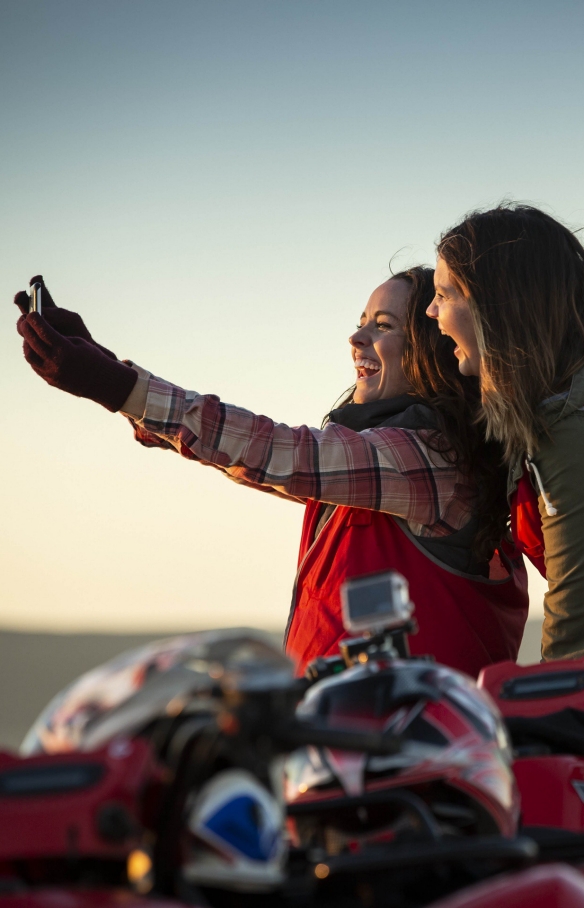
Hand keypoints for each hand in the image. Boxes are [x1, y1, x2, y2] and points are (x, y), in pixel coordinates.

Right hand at [14, 276, 116, 359]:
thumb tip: (42, 312)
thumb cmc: (78, 334)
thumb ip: (58, 314)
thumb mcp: (72, 319)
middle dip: (22, 299)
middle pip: (25, 305)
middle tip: (22, 295)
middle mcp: (38, 318)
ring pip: (22, 323)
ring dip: (23, 319)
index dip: (35, 285)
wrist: (81, 355)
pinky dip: (28, 335)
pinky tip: (33, 335)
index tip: (36, 278)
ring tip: (29, 318)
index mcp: (49, 308)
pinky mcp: (33, 344)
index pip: (40, 294)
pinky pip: (26, 338)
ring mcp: (33, 331)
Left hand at [19, 313, 137, 411]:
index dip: (35, 320)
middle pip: (33, 342)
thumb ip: (59, 336)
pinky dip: (32, 353)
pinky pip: (35, 365)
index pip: (44, 331)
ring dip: (27, 342)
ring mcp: (51, 373)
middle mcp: (56, 362)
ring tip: (28, 334)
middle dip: (27, 328)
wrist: (101, 382)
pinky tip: (34, 347)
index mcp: (65, 350)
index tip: (31, 313)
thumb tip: (42, 330)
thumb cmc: (93, 357)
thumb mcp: (79, 341)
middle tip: (25, 320)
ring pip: (30, 355)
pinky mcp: (50, 380)